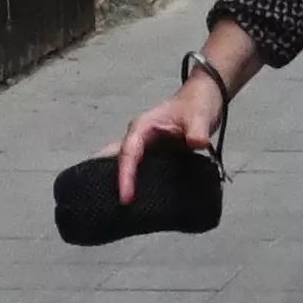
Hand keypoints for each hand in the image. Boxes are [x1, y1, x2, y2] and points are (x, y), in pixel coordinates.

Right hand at [111, 70, 226, 199]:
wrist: (205, 97)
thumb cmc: (198, 103)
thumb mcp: (199, 116)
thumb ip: (197, 130)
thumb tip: (197, 143)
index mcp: (142, 128)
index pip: (129, 154)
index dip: (125, 176)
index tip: (125, 197)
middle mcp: (138, 138)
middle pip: (116, 159)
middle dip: (106, 177)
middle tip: (97, 202)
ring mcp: (145, 146)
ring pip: (125, 164)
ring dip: (117, 180)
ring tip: (110, 206)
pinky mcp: (155, 153)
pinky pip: (140, 168)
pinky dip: (135, 181)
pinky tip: (137, 199)